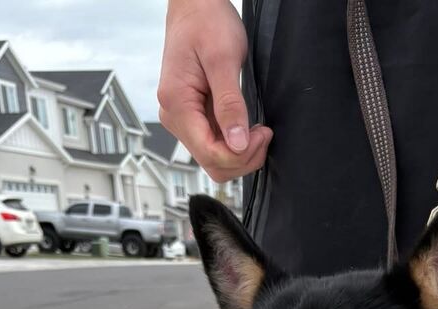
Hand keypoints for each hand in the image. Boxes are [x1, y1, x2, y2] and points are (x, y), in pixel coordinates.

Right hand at [158, 0, 271, 182]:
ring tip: (257, 130)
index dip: (241, 154)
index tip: (261, 133)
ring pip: (215, 158)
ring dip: (241, 153)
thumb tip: (238, 143)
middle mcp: (175, 116)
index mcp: (177, 104)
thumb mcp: (223, 60)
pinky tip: (248, 126)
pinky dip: (236, 143)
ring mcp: (184, 118)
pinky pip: (216, 144)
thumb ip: (230, 104)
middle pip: (212, 163)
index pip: (210, 153)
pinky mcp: (195, 116)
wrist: (196, 6)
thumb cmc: (206, 22)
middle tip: (262, 134)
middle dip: (242, 157)